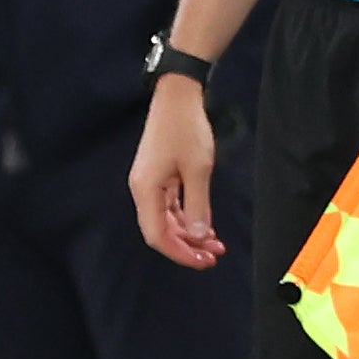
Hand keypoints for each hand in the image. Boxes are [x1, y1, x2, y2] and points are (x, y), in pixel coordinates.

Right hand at [130, 81, 222, 269]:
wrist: (177, 98)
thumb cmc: (186, 129)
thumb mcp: (198, 169)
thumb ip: (198, 204)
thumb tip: (199, 236)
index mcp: (146, 190)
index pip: (157, 235)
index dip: (179, 252)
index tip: (204, 261)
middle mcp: (143, 190)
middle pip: (160, 230)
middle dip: (187, 246)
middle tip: (214, 256)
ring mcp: (150, 183)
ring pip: (166, 220)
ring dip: (189, 233)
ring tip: (215, 244)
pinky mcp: (159, 177)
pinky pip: (170, 206)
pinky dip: (187, 217)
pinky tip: (205, 226)